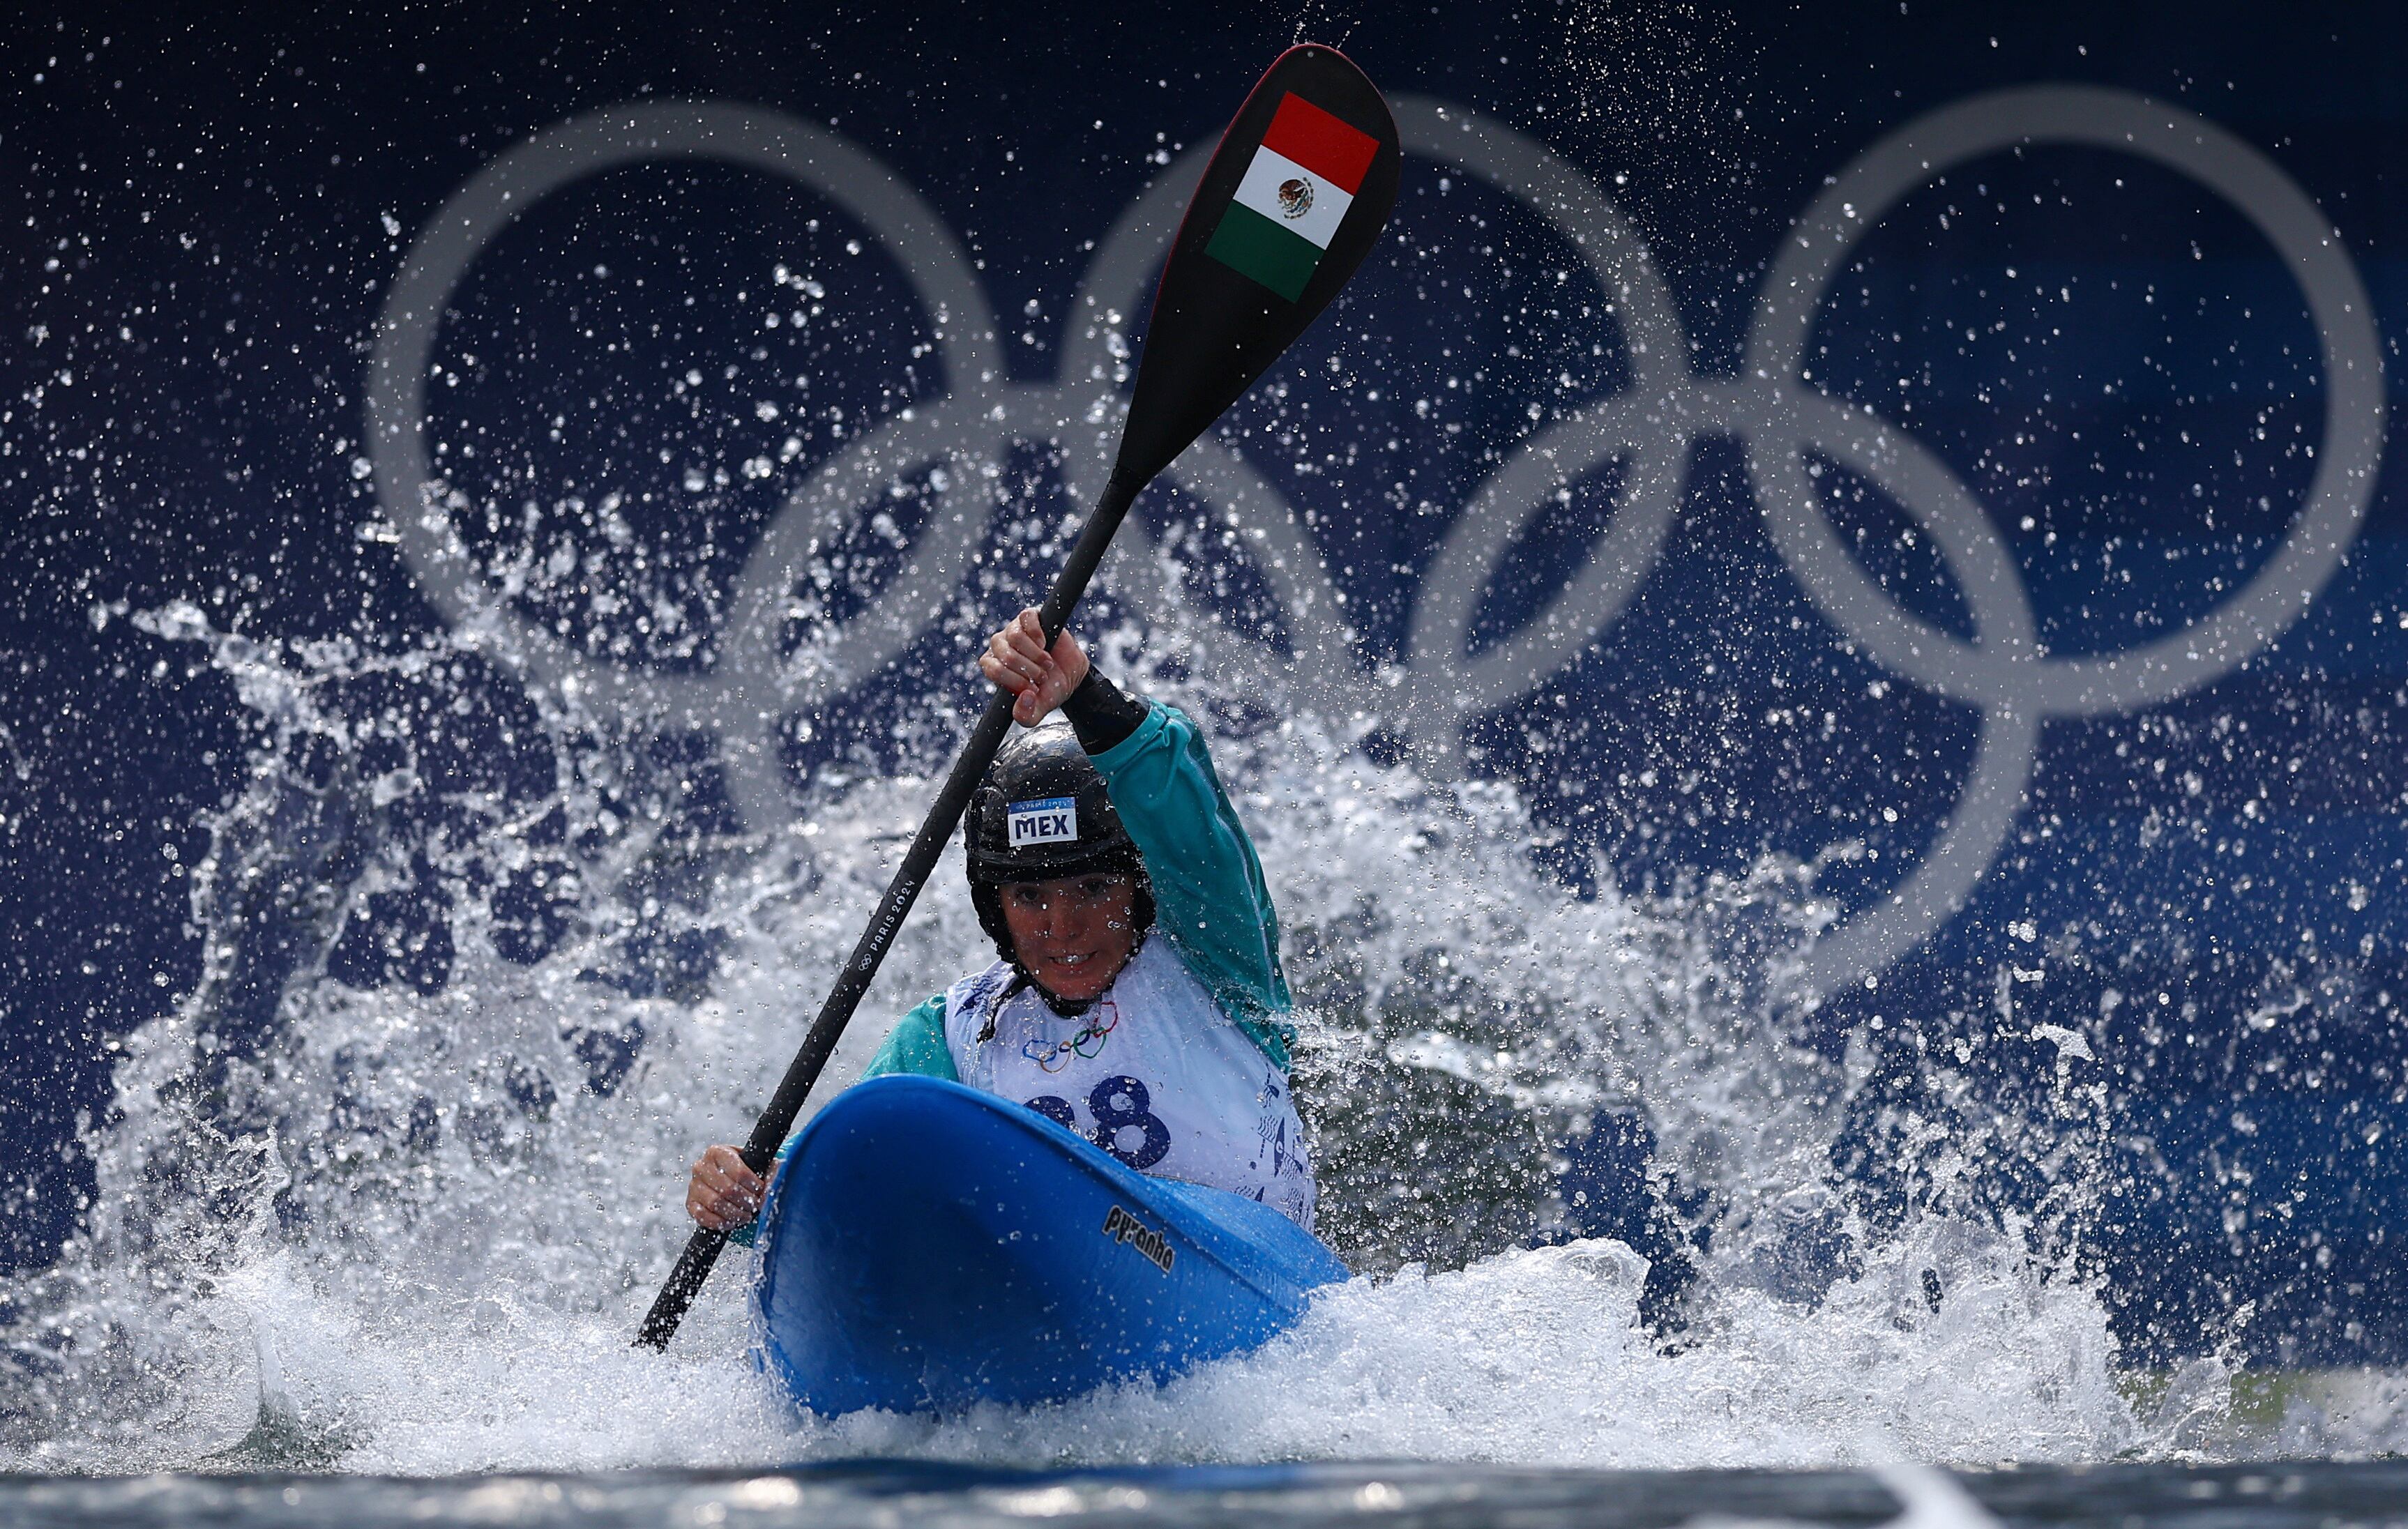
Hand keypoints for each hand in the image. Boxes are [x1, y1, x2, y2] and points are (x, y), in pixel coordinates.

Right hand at [686, 1144, 763, 1231]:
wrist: (728, 1179)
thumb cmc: (745, 1170)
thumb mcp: (758, 1165)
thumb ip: (770, 1171)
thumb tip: (775, 1184)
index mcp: (717, 1152)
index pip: (738, 1171)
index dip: (753, 1185)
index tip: (761, 1190)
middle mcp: (701, 1166)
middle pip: (727, 1189)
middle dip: (746, 1201)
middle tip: (756, 1206)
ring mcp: (693, 1185)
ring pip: (715, 1203)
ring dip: (735, 1213)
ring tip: (747, 1215)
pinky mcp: (690, 1203)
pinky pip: (702, 1217)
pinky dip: (720, 1222)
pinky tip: (732, 1222)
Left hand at [979, 607, 1089, 725]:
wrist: (1072, 674)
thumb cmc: (1049, 689)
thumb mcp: (1038, 708)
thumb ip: (1027, 715)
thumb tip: (1024, 698)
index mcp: (994, 666)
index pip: (993, 669)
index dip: (1014, 680)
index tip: (1032, 689)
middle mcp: (1000, 646)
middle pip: (1005, 654)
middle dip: (1029, 670)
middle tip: (1042, 677)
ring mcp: (1013, 629)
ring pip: (1014, 636)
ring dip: (1035, 654)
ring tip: (1047, 663)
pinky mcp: (1028, 617)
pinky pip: (1026, 618)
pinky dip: (1037, 633)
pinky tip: (1045, 643)